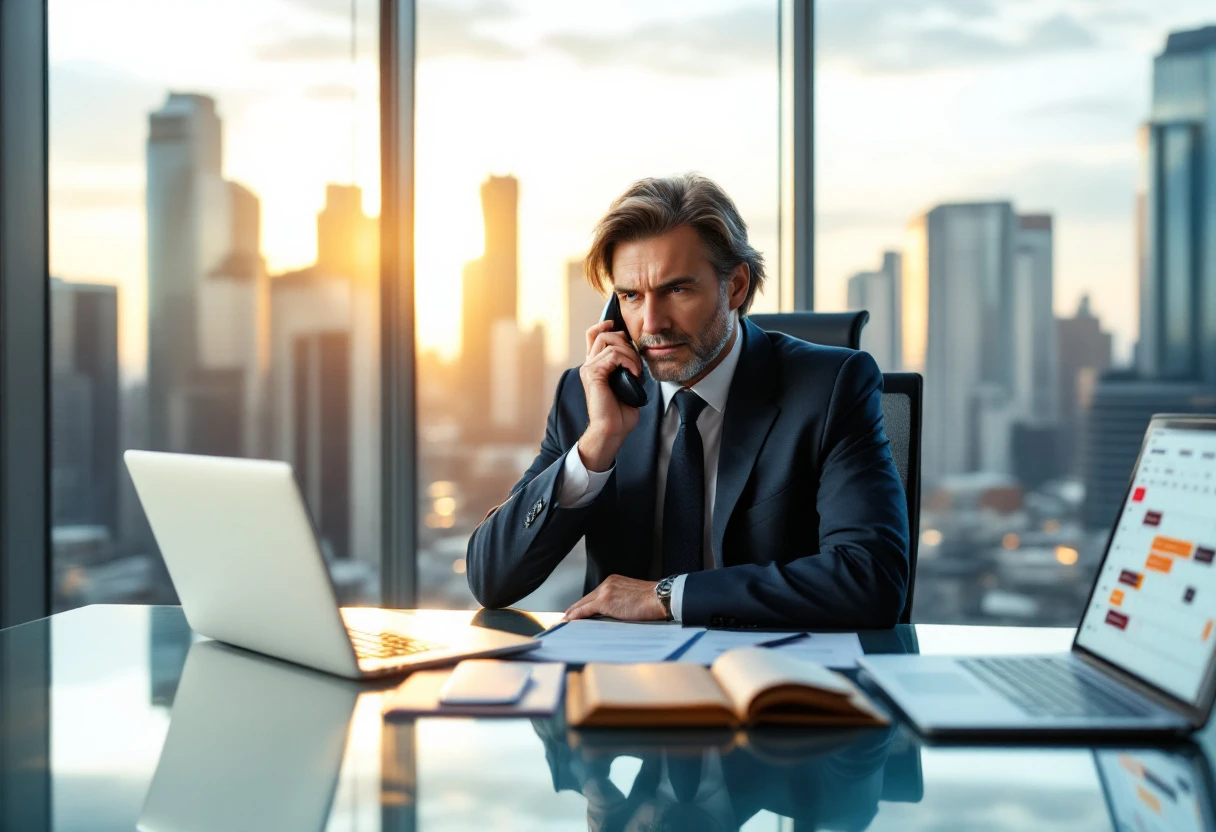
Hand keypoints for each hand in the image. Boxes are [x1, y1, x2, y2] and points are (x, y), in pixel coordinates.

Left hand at [563, 575, 666, 621]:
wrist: (660, 598)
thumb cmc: (653, 601)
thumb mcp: (633, 597)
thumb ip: (620, 601)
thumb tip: (613, 614)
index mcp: (614, 581)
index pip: (595, 595)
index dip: (584, 604)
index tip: (577, 611)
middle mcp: (607, 583)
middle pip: (586, 598)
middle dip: (575, 609)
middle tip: (566, 618)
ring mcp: (606, 591)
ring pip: (583, 604)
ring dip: (573, 613)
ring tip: (565, 622)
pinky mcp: (606, 601)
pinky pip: (585, 610)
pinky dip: (576, 615)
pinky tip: (570, 621)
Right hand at [578, 320, 642, 470]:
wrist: (612, 429)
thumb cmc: (620, 412)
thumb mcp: (626, 383)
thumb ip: (626, 366)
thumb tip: (636, 354)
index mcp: (595, 366)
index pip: (593, 335)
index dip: (604, 325)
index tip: (618, 326)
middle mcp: (588, 365)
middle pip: (603, 334)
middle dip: (625, 342)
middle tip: (636, 362)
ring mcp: (589, 368)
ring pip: (611, 342)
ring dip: (630, 354)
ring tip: (637, 371)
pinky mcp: (593, 374)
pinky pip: (613, 355)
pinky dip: (628, 361)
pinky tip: (634, 374)